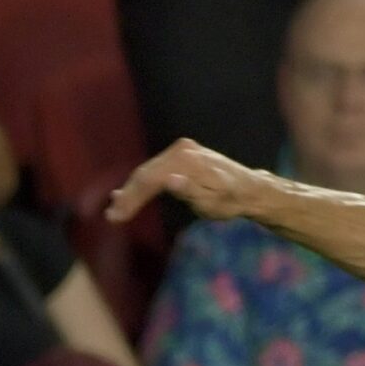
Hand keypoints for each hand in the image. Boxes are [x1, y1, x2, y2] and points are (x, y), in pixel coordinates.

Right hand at [108, 138, 275, 226]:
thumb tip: (170, 180)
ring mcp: (183, 149)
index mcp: (186, 162)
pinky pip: (159, 166)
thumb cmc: (233, 202)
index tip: (116, 216)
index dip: (131, 198)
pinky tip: (131, 190)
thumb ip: (190, 192)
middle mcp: (181, 150)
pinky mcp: (185, 152)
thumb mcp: (214, 203)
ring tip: (118, 205)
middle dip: (128, 194)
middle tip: (113, 215)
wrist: (252, 189)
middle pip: (146, 173)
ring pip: (150, 169)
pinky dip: (145, 180)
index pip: (150, 180)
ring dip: (133, 187)